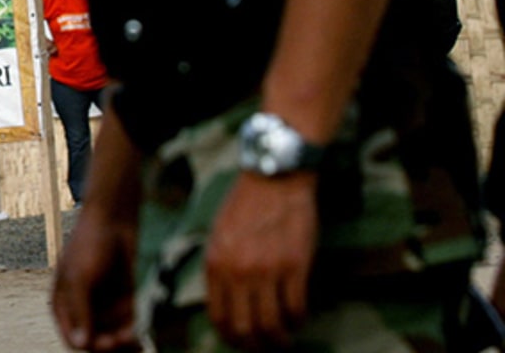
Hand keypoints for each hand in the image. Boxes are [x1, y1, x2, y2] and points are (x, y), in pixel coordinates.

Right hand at [50, 200, 139, 350]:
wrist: (115, 220)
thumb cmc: (89, 244)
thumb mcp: (80, 278)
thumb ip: (80, 311)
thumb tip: (81, 344)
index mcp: (64, 305)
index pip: (74, 340)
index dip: (90, 346)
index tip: (109, 343)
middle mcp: (83, 308)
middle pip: (96, 342)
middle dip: (111, 343)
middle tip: (126, 339)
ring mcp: (104, 305)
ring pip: (114, 336)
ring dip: (124, 336)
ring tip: (134, 327)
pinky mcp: (123, 301)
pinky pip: (128, 325)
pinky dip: (134, 329)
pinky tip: (140, 333)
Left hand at [202, 172, 317, 348]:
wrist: (273, 178)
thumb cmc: (245, 205)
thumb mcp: (219, 235)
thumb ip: (220, 267)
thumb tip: (226, 301)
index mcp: (215, 263)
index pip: (219, 316)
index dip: (231, 337)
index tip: (242, 342)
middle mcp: (237, 271)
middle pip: (245, 328)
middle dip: (256, 346)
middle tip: (266, 348)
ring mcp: (266, 270)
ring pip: (272, 324)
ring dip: (280, 339)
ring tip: (285, 340)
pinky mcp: (294, 266)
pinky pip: (296, 308)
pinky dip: (299, 320)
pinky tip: (299, 318)